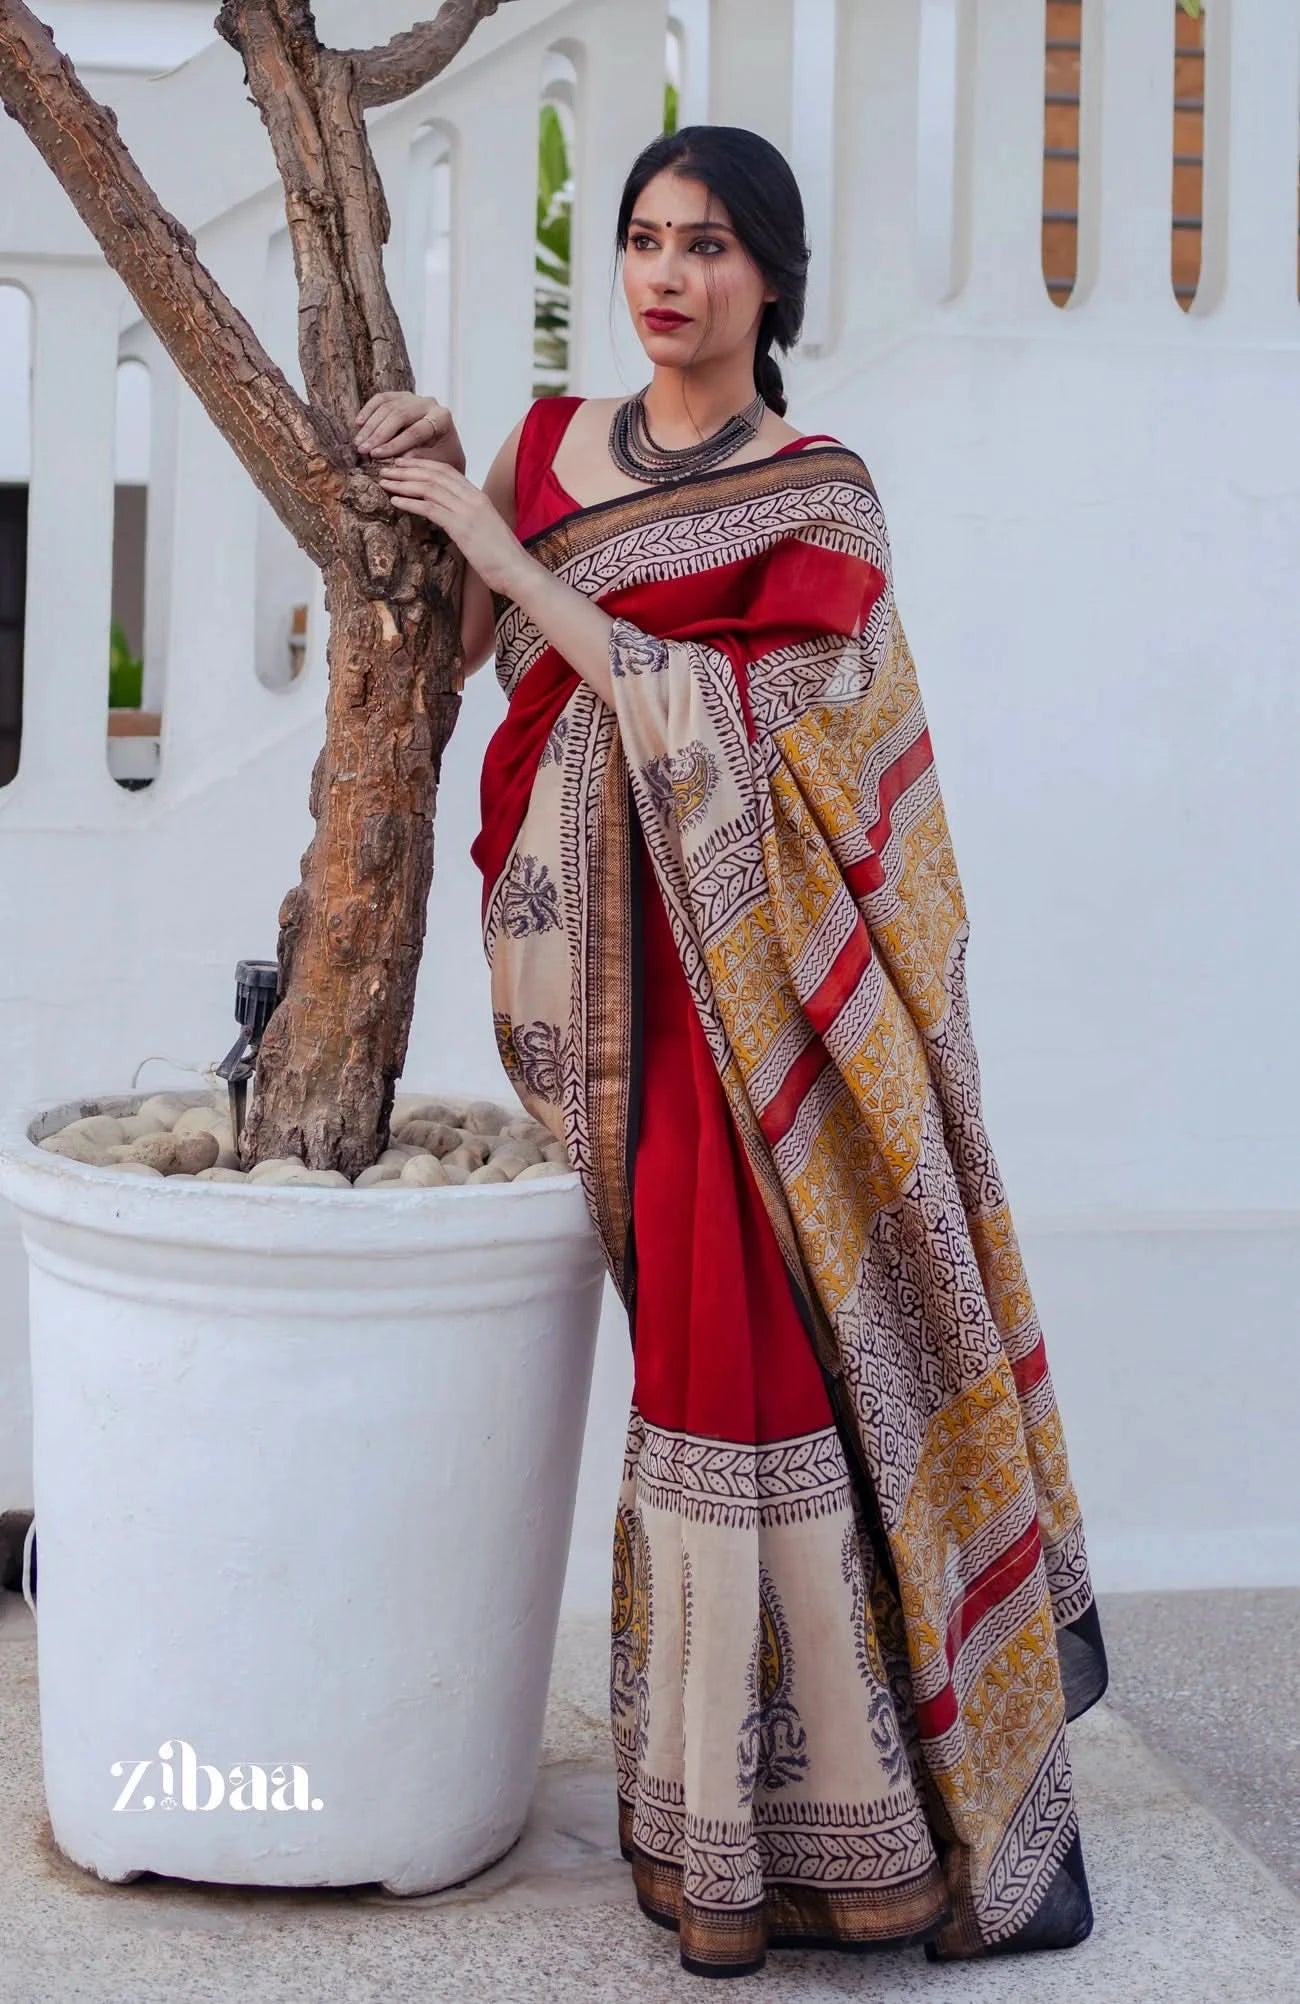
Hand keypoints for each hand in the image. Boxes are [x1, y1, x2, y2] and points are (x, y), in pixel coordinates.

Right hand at [354, 391, 464, 468]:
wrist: (444, 448)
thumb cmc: (442, 459)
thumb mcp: (435, 463)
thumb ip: (417, 459)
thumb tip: (395, 460)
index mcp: (442, 418)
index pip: (415, 431)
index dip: (394, 444)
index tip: (376, 456)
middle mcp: (429, 403)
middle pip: (399, 415)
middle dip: (378, 434)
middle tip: (362, 449)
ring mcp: (414, 397)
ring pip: (388, 406)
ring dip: (370, 425)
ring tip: (358, 442)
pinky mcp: (401, 396)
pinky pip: (382, 399)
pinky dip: (368, 410)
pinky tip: (359, 423)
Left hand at [376, 456, 530, 596]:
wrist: (517, 571)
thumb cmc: (501, 556)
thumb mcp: (483, 529)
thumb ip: (466, 517)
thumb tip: (448, 517)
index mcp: (478, 496)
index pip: (446, 470)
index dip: (422, 464)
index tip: (403, 463)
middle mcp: (473, 498)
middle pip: (435, 474)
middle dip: (407, 469)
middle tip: (386, 468)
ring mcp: (467, 511)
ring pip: (430, 488)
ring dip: (404, 483)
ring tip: (384, 482)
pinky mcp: (462, 528)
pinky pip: (430, 509)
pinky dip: (410, 503)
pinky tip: (395, 501)